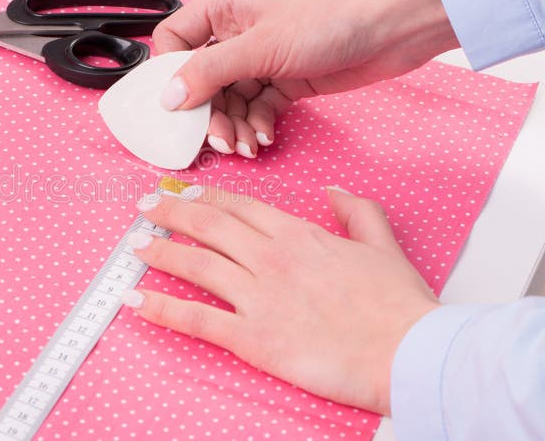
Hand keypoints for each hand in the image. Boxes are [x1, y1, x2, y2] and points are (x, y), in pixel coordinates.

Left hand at [121, 185, 439, 414]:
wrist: (410, 352)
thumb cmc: (398, 305)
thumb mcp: (383, 245)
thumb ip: (357, 212)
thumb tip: (334, 193)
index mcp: (298, 235)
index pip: (239, 207)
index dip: (205, 197)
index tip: (182, 192)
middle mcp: (270, 259)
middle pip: (208, 226)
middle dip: (171, 212)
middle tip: (145, 207)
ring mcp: (258, 297)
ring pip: (196, 264)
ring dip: (159, 252)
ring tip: (134, 246)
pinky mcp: (253, 339)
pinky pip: (198, 319)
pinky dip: (163, 308)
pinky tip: (137, 301)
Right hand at [153, 0, 458, 157]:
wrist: (394, 28)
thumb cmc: (332, 17)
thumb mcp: (260, 46)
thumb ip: (210, 72)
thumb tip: (168, 96)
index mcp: (225, 8)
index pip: (175, 40)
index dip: (170, 73)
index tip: (177, 106)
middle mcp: (239, 32)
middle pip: (202, 80)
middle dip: (208, 113)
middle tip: (218, 140)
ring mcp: (262, 58)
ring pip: (230, 100)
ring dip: (234, 126)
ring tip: (246, 146)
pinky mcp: (285, 80)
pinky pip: (257, 109)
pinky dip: (258, 125)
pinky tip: (265, 137)